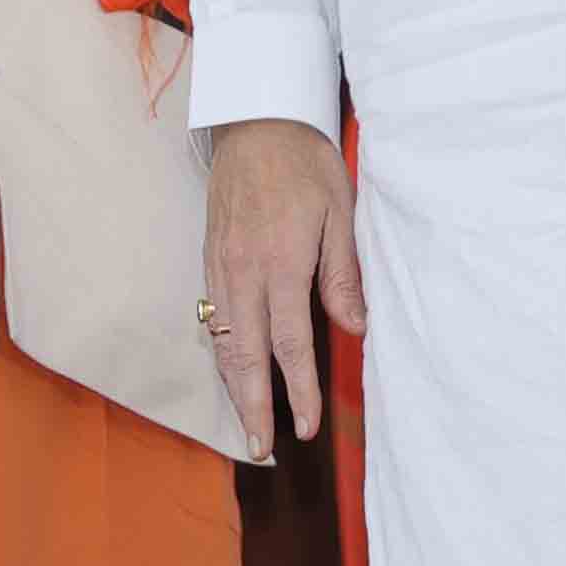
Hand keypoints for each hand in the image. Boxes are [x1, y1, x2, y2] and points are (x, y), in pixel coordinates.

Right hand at [200, 114, 362, 451]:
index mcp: (281, 263)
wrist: (256, 117)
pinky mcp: (210, 255)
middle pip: (244, 355)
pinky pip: (211, 315)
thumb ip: (343, 274)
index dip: (297, 390)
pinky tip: (230, 368)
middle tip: (261, 448)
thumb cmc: (307, 161)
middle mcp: (243, 271)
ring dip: (232, 386)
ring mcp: (221, 265)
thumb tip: (355, 329)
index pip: (289, 343)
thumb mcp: (340, 210)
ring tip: (246, 421)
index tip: (304, 428)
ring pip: (222, 340)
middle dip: (252, 406)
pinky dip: (219, 351)